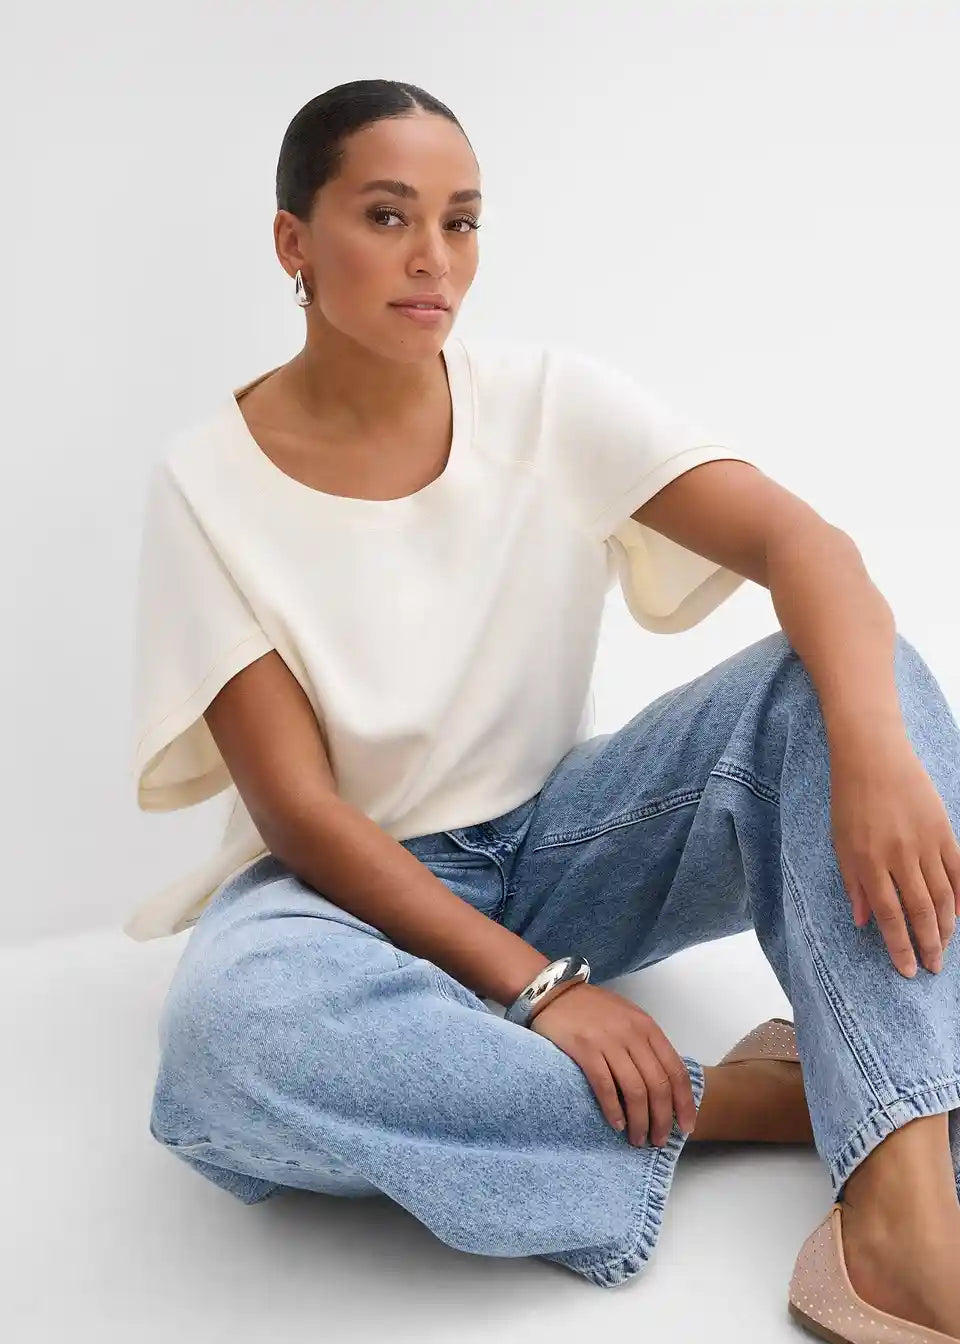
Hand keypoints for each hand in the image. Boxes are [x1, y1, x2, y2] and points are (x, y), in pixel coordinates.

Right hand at [528, 980, 698, 1145]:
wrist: (555, 992)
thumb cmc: (593, 1009)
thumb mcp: (628, 1018)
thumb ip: (646, 1044)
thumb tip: (664, 1083)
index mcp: (648, 1027)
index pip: (676, 1071)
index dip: (685, 1103)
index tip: (686, 1126)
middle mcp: (633, 1033)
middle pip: (658, 1085)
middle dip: (662, 1119)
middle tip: (658, 1141)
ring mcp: (609, 1040)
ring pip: (635, 1090)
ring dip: (640, 1121)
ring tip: (638, 1139)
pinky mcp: (584, 1048)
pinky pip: (605, 1086)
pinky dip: (613, 1110)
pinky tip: (616, 1125)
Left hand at [830, 728, 959, 976]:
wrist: (873, 755)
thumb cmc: (850, 799)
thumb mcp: (840, 842)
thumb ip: (852, 883)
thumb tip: (863, 922)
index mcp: (868, 862)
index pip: (889, 916)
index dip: (900, 947)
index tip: (908, 970)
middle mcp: (899, 857)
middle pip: (920, 912)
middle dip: (928, 945)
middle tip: (934, 967)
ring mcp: (925, 843)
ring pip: (943, 896)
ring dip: (946, 927)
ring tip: (945, 946)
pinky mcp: (944, 830)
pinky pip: (958, 872)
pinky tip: (959, 915)